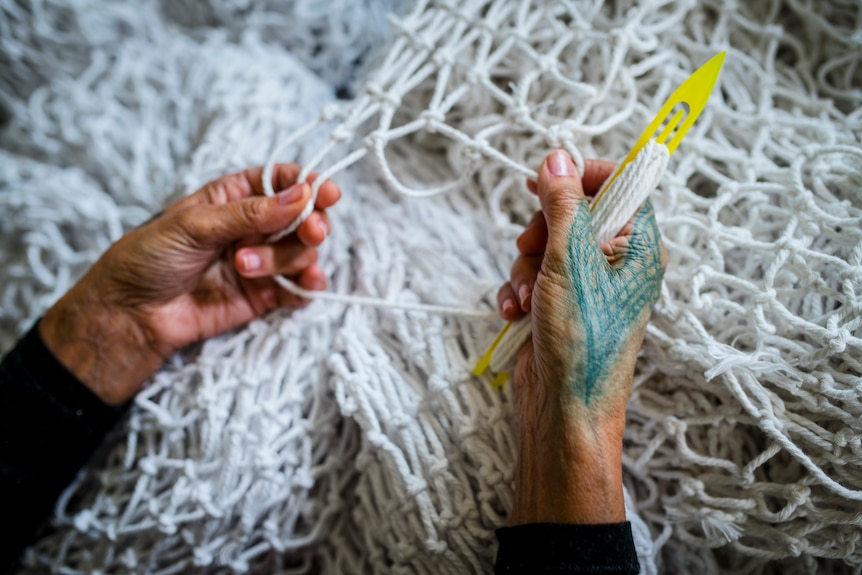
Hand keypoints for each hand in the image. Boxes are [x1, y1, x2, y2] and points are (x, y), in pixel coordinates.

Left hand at [40, 163, 340, 404]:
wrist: (130, 315)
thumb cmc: (149, 258)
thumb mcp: (195, 224)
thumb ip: (251, 213)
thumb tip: (300, 196)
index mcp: (234, 197)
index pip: (282, 181)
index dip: (308, 184)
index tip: (326, 193)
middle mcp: (253, 227)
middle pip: (303, 217)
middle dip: (310, 224)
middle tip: (311, 232)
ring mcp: (261, 261)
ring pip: (303, 252)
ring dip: (286, 259)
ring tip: (244, 267)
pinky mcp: (264, 295)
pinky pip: (301, 288)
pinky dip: (308, 286)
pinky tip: (304, 285)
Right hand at [497, 150, 665, 524]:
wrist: (564, 408)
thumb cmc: (582, 339)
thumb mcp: (570, 261)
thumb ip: (564, 205)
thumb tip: (558, 156)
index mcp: (637, 246)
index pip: (619, 185)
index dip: (580, 177)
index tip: (545, 181)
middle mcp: (614, 262)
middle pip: (570, 212)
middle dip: (540, 231)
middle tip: (532, 245)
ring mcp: (584, 285)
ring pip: (543, 245)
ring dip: (524, 267)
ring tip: (527, 296)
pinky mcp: (557, 304)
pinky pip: (530, 275)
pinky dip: (517, 290)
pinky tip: (515, 312)